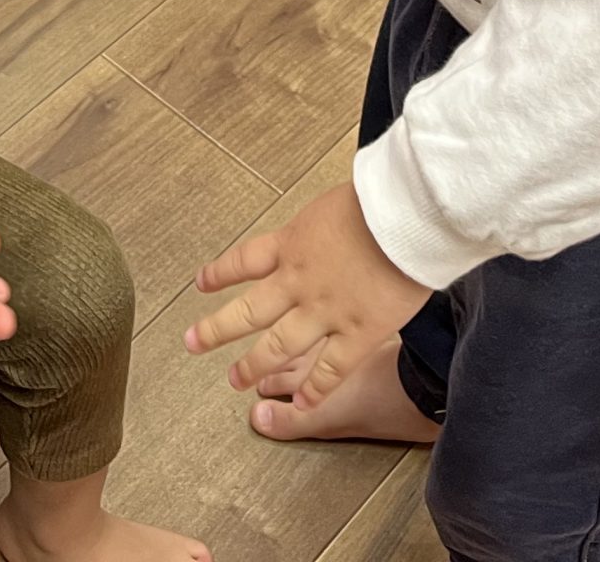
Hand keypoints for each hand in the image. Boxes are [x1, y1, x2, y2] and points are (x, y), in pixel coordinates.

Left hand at [184, 184, 430, 409]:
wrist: (405, 215)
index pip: (243, 260)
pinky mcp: (359, 332)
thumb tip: (329, 227)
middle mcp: (298, 281)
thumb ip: (323, 226)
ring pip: (278, 346)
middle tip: (193, 342)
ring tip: (235, 380)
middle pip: (248, 311)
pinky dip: (316, 388)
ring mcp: (325, 311)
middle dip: (217, 329)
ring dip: (253, 365)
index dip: (220, 273)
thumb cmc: (379, 198)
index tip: (202, 282)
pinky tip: (302, 402)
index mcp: (291, 242)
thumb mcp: (335, 202)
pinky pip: (331, 369)